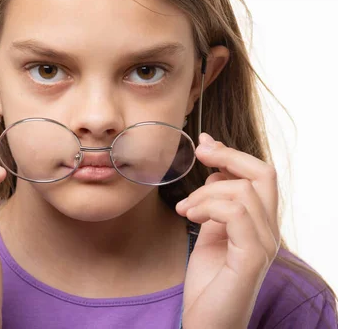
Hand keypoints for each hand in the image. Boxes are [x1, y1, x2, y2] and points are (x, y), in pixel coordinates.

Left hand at [175, 132, 279, 328]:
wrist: (207, 324)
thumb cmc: (207, 283)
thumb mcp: (210, 234)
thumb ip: (216, 205)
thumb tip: (215, 170)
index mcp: (259, 224)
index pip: (259, 176)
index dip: (232, 154)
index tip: (204, 144)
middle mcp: (268, 231)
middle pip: (263, 174)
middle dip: (228, 156)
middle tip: (199, 153)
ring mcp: (264, 244)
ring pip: (243, 191)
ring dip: (206, 191)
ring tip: (184, 208)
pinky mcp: (252, 257)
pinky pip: (236, 213)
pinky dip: (209, 206)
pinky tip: (190, 215)